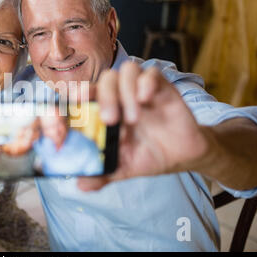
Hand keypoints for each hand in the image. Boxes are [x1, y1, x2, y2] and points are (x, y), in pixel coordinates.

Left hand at [77, 62, 208, 190]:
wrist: (182, 156)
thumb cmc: (147, 156)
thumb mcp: (122, 168)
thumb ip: (101, 175)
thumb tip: (80, 185)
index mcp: (106, 110)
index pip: (87, 93)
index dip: (78, 94)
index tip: (75, 102)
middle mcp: (121, 97)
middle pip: (106, 79)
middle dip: (104, 96)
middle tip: (109, 120)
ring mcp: (141, 90)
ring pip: (127, 71)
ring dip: (126, 92)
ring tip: (133, 119)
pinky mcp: (163, 89)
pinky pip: (152, 73)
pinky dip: (146, 82)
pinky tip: (146, 99)